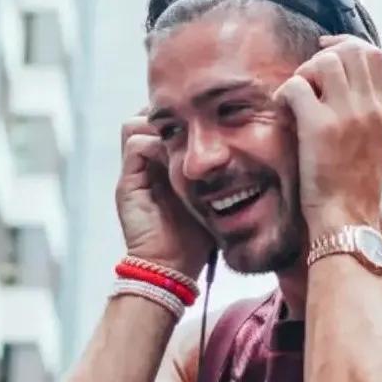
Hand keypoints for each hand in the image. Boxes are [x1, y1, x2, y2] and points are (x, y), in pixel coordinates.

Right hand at [116, 115, 214, 278]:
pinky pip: (135, 144)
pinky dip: (157, 143)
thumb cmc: (201, 236)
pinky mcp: (128, 182)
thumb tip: (253, 152)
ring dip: (163, 125)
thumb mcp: (218, 198)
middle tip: (199, 119)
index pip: (167, 123)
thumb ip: (225, 176)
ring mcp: (136, 171)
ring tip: (189, 135)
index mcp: (166, 164)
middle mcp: (148, 164)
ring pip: (136, 124)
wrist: (174, 266)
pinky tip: (181, 154)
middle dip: (173, 115)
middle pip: (149, 118)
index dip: (185, 117)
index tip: (211, 117)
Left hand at [273, 35, 381, 234]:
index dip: (347, 46)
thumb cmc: (355, 192)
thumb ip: (368, 117)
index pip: (374, 56)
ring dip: (304, 73)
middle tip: (306, 74)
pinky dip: (284, 93)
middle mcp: (369, 108)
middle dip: (324, 54)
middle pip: (352, 50)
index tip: (327, 54)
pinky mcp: (319, 127)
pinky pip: (296, 86)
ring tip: (296, 98)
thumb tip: (351, 95)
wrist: (348, 220)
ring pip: (325, 62)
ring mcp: (346, 115)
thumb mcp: (376, 148)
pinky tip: (282, 110)